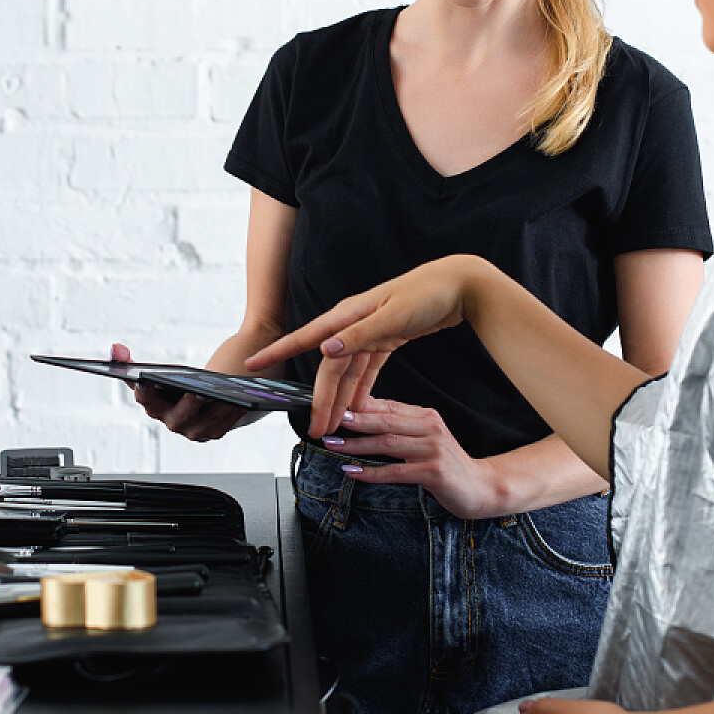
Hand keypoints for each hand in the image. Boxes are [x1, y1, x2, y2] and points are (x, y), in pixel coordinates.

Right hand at [110, 343, 251, 442]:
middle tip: (195, 391)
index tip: (145, 380)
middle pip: (178, 416)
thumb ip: (132, 363)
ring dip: (215, 408)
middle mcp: (173, 422)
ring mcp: (194, 430)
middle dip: (186, 405)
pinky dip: (232, 411)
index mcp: (155, 407)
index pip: (146, 401)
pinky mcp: (215, 432)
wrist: (206, 400)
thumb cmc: (180, 385)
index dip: (144, 392)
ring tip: (225, 392)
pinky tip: (241, 398)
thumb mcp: (158, 373)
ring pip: (205, 421)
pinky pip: (224, 423)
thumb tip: (115, 348)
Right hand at [244, 255, 478, 438]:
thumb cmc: (428, 293)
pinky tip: (358, 406)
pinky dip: (361, 388)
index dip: (279, 351)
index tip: (253, 364)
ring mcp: (370, 331)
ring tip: (334, 426)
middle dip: (321, 399)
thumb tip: (325, 349)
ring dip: (341, 399)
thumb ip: (360, 335)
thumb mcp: (394, 316)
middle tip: (317, 429)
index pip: (307, 338)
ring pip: (348, 371)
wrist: (460, 284)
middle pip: (330, 366)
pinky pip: (367, 368)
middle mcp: (354, 323)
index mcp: (350, 314)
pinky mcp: (387, 337)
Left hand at [324, 398, 503, 518]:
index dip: (359, 406)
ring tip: (333, 445)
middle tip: (329, 422)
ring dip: (357, 445)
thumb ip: (399, 427)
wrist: (480, 487)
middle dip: (354, 421)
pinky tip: (353, 472)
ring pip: (388, 443)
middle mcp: (431, 427)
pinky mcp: (434, 472)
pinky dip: (372, 472)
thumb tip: (361, 413)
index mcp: (426, 416)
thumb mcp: (424, 439)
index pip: (388, 406)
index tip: (333, 407)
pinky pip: (396, 471)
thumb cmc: (446, 464)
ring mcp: (433, 449)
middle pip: (385, 420)